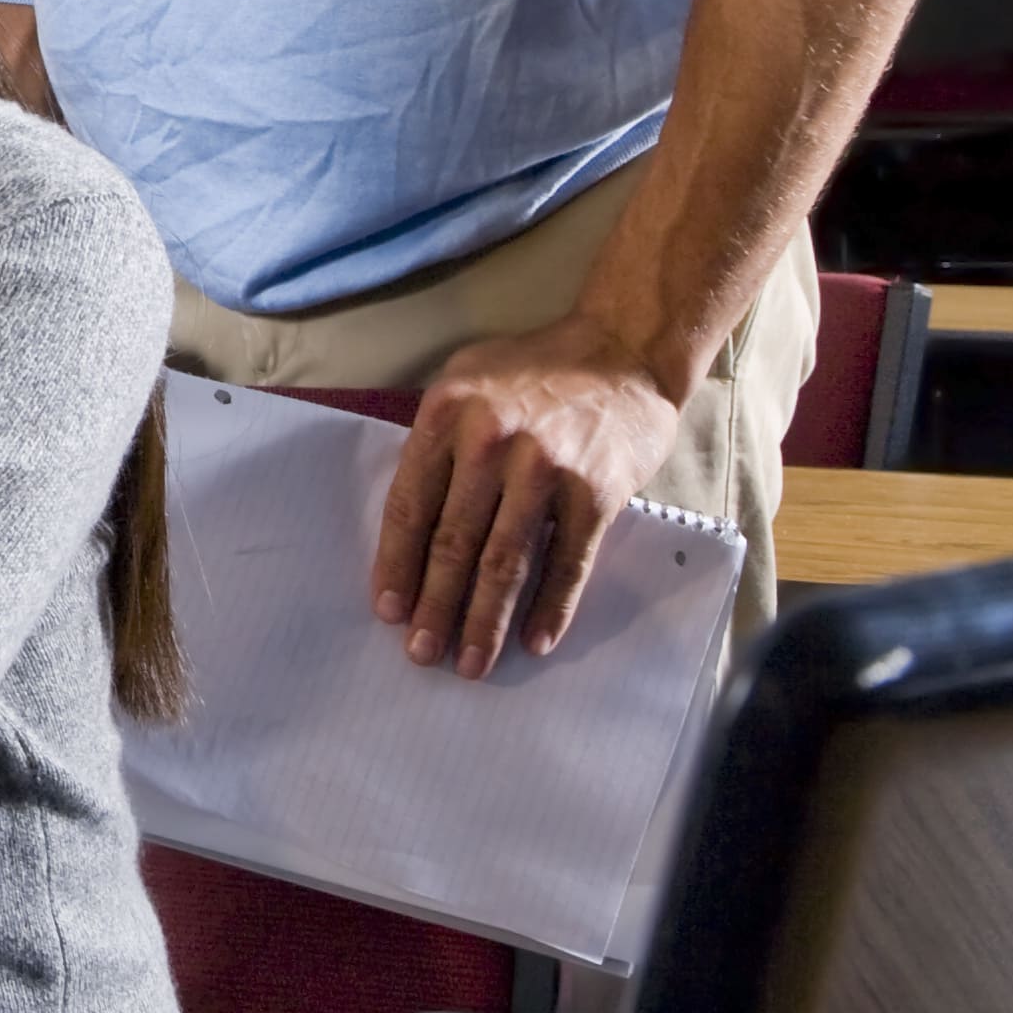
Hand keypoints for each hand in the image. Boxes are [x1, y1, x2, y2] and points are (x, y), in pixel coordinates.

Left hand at [371, 318, 684, 671]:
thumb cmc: (536, 371)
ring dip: (484, 620)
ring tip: (469, 663)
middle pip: (452, 541)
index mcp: (447, 413)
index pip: (410, 505)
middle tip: (420, 653)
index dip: (396, 564)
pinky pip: (568, 563)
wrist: (625, 349)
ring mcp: (547, 467)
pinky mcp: (597, 491)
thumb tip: (408, 524)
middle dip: (434, 606)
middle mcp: (492, 439)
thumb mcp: (466, 382)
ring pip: (505, 561)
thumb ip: (436, 442)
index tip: (387, 610)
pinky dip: (551, 608)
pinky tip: (534, 641)